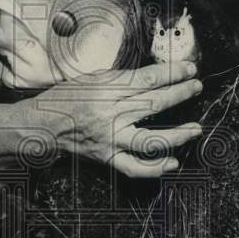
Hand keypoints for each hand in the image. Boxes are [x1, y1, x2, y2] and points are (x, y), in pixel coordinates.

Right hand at [21, 60, 203, 177]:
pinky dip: (155, 168)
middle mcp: (108, 114)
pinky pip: (134, 166)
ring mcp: (109, 138)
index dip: (172, 73)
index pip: (147, 79)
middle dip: (180, 94)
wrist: (42, 126)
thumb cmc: (66, 98)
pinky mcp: (106, 157)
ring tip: (195, 129)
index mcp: (105, 90)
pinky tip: (173, 162)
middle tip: (196, 87)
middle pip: (153, 103)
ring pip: (149, 139)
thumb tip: (155, 76)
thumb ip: (122, 79)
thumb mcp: (91, 78)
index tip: (189, 69)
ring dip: (176, 134)